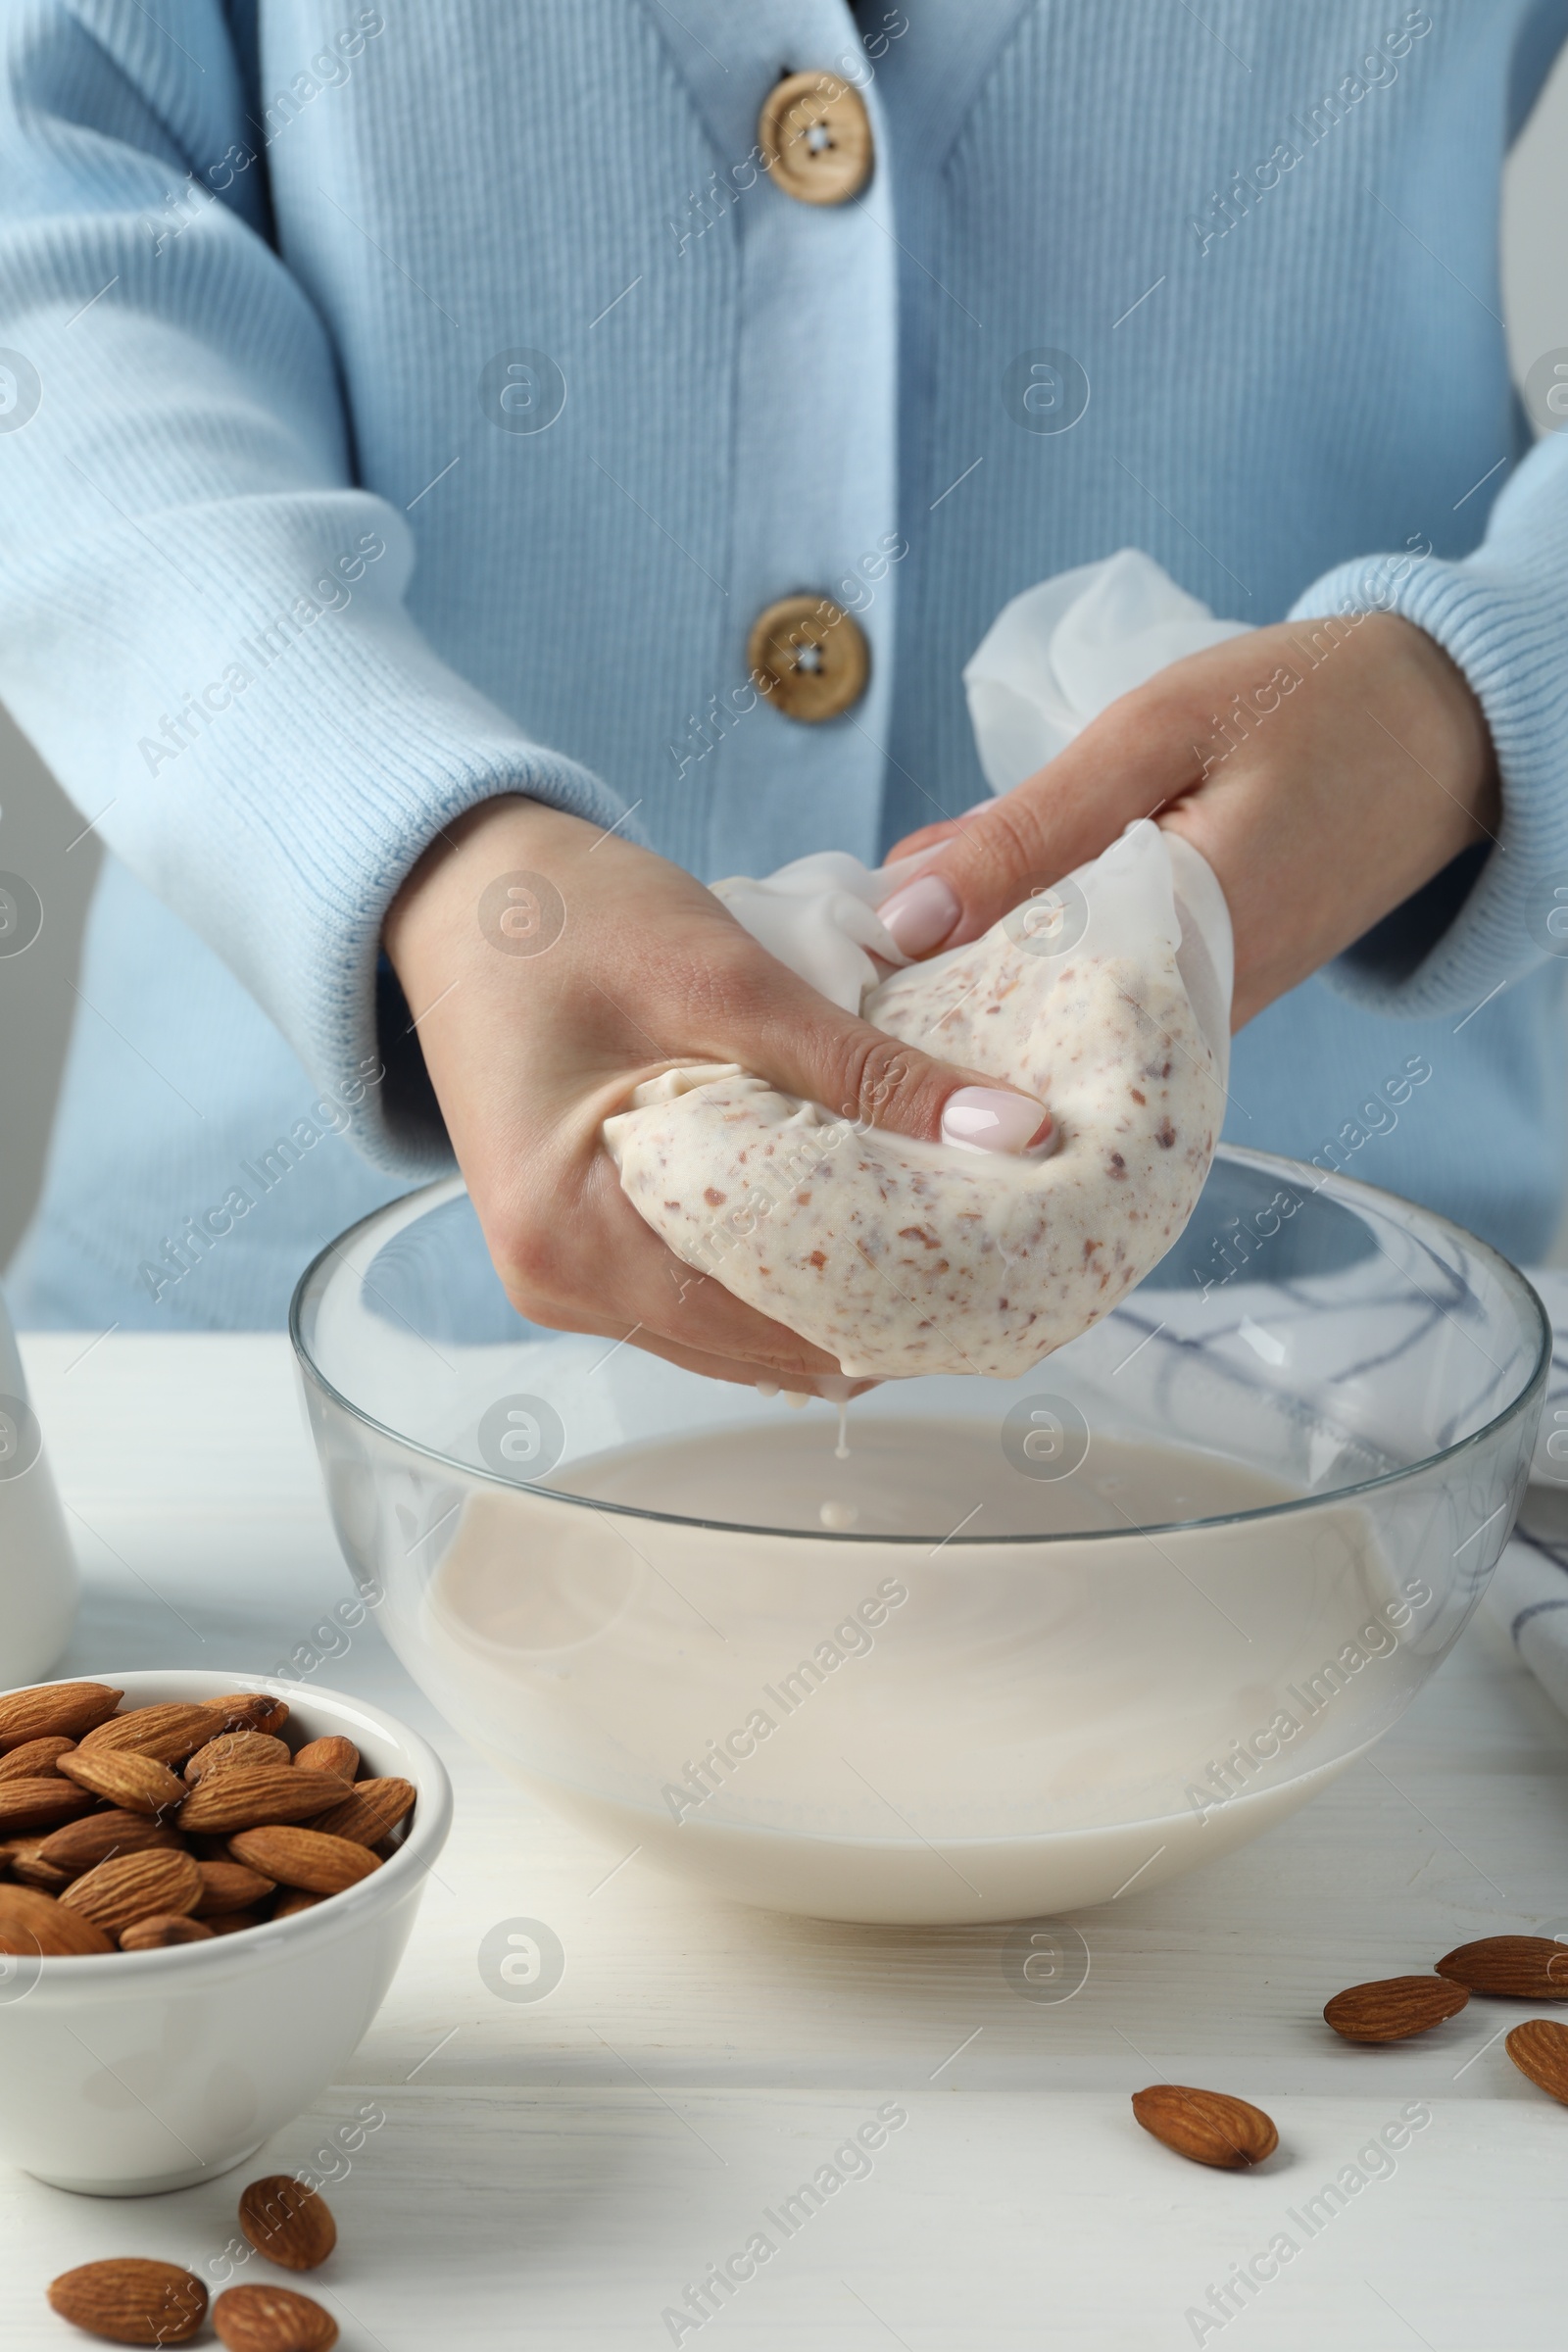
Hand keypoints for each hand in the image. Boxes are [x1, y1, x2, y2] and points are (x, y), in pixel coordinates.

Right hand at [384, 798, 1041, 1388]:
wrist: (459, 889)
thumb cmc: (566, 919)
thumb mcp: (730, 984)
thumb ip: (865, 1070)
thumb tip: (1009, 1135)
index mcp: (572, 1238)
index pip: (765, 1324)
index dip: (889, 1308)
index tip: (993, 1277)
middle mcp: (558, 1286)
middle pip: (754, 1347)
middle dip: (872, 1312)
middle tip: (991, 1265)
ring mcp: (564, 1278)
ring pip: (733, 1332)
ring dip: (830, 1296)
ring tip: (940, 1247)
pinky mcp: (582, 1249)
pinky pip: (701, 1294)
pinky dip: (779, 1269)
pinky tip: (854, 1230)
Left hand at [881, 613, 1499, 1026]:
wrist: (1447, 724)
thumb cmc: (1307, 706)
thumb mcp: (1152, 735)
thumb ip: (1027, 831)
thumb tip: (903, 915)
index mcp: (1186, 952)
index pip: (1013, 1021)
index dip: (913, 1004)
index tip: (836, 980)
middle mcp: (1199, 1013)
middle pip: (1029, 1038)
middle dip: (930, 1001)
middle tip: (837, 965)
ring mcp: (1209, 1013)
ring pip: (1058, 1020)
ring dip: (976, 980)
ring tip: (881, 947)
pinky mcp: (1211, 994)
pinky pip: (1097, 996)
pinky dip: (1032, 961)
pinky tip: (968, 926)